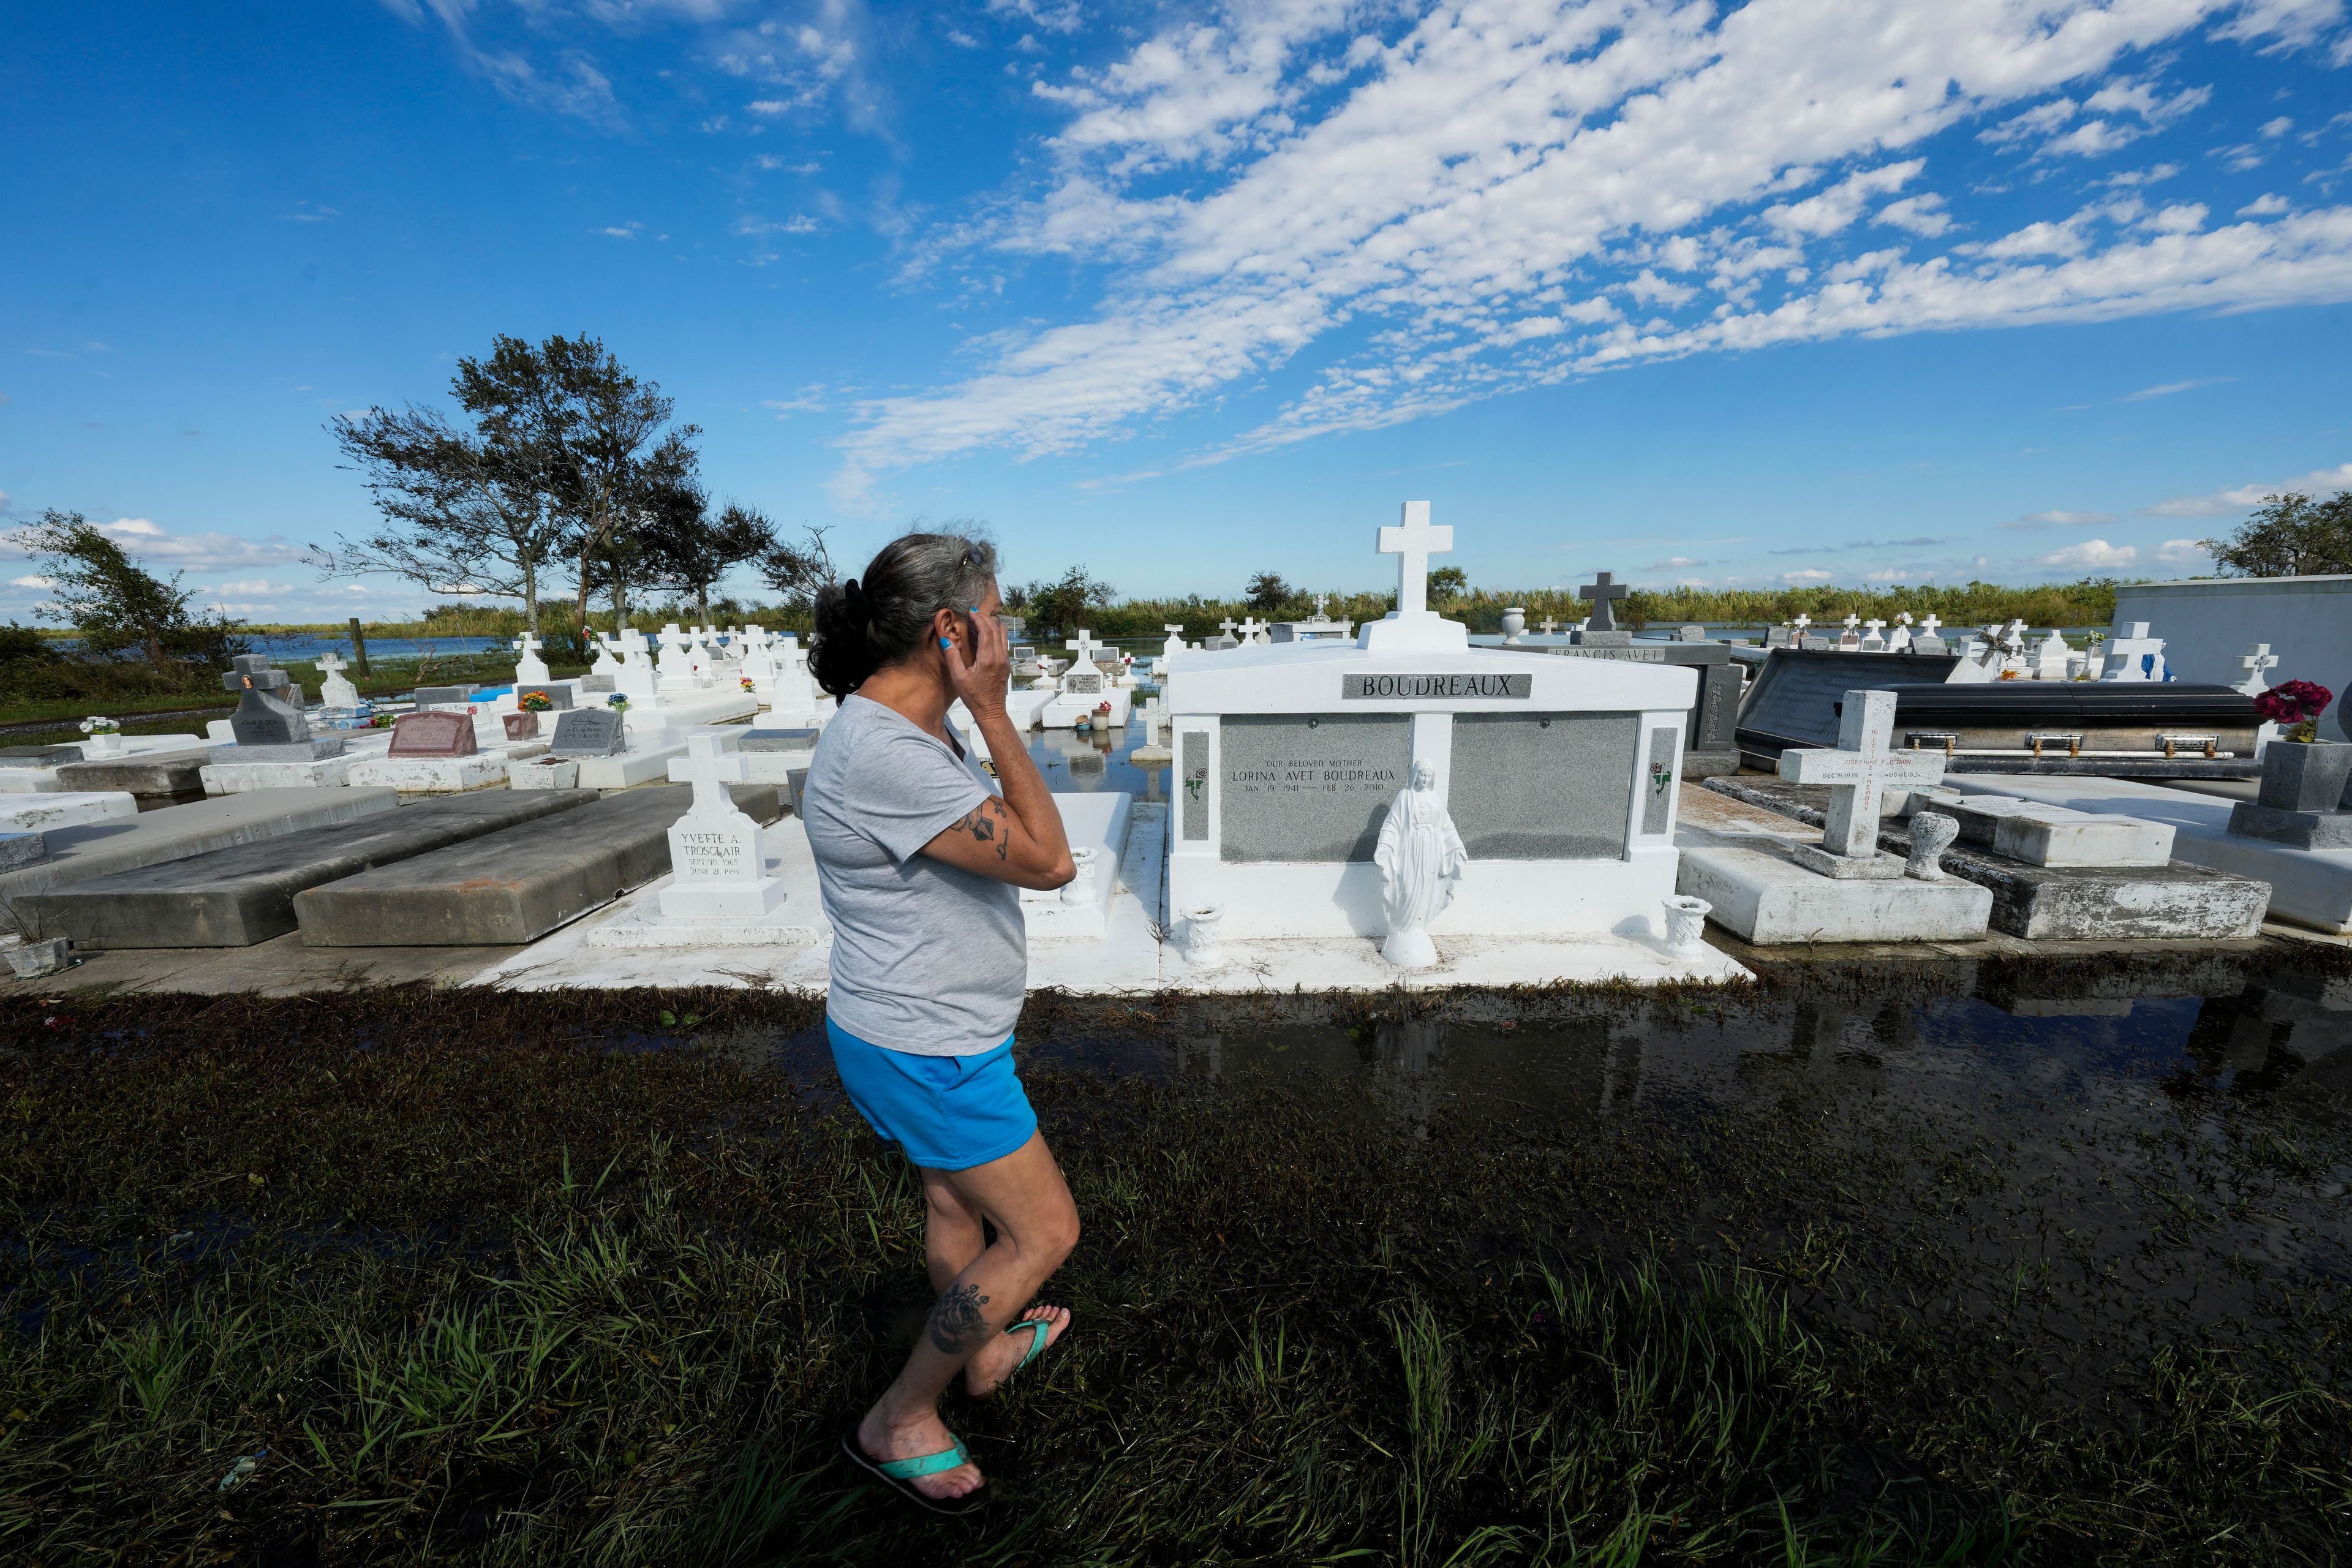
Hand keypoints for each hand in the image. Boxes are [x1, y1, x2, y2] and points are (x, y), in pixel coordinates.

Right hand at [940, 605, 1010, 720]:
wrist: (991, 711)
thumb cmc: (973, 697)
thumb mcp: (958, 678)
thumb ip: (952, 658)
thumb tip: (946, 640)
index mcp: (988, 659)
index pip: (986, 631)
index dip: (979, 619)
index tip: (971, 612)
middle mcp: (999, 657)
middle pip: (996, 629)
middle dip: (986, 618)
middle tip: (975, 612)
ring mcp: (1005, 660)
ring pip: (1003, 635)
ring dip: (993, 624)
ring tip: (983, 619)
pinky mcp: (1006, 664)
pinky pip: (1004, 643)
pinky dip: (997, 633)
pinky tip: (988, 633)